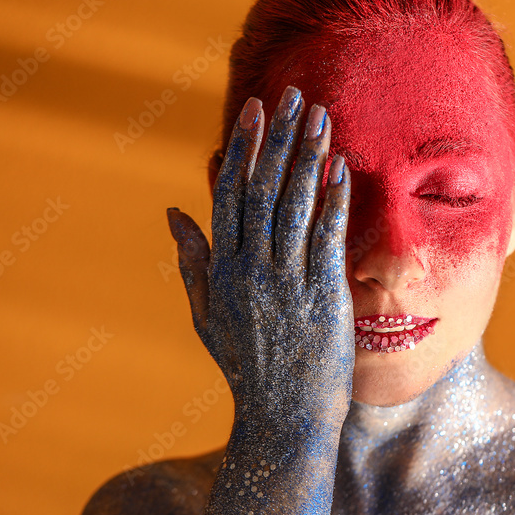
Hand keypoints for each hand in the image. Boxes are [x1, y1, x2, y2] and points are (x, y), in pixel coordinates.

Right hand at [166, 87, 352, 423]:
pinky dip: (334, 198)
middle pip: (265, 188)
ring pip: (297, 204)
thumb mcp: (206, 315)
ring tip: (322, 116)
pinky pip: (328, 236)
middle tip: (294, 95)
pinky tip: (342, 166)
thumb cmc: (246, 367)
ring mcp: (288, 280)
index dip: (245, 148)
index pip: (232, 193)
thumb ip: (192, 261)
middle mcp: (252, 267)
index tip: (256, 111)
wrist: (282, 419)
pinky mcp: (323, 294)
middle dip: (281, 137)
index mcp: (223, 268)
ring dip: (310, 155)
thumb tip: (173, 212)